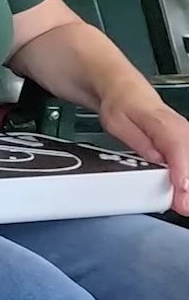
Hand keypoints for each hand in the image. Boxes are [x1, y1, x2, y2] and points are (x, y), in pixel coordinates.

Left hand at [101, 89, 188, 213]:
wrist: (126, 93)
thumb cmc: (122, 108)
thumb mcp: (117, 122)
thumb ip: (137, 141)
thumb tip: (155, 159)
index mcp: (163, 124)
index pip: (177, 148)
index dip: (182, 170)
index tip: (182, 187)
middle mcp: (181, 131)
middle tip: (183, 206)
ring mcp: (186, 139)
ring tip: (184, 204)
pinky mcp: (185, 148)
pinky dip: (187, 179)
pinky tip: (183, 194)